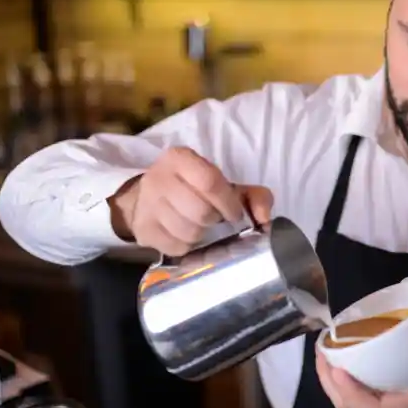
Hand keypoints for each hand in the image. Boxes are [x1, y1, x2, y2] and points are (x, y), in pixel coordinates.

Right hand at [108, 146, 273, 255]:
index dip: (228, 203)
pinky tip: (184, 234)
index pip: (210, 182)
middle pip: (201, 211)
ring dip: (201, 234)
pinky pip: (176, 248)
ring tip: (199, 225)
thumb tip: (265, 220)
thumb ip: (255, 196)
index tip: (234, 214)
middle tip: (213, 218)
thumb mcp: (227, 184)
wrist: (149, 197)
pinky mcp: (142, 229)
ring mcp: (147, 205)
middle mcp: (158, 178)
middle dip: (214, 219)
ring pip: (188, 232)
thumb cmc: (195, 189)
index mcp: (180, 158)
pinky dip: (187, 246)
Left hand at [316, 341, 407, 407]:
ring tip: (326, 350)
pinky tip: (344, 361)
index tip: (339, 369)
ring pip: (353, 406)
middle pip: (353, 407)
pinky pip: (360, 401)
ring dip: (333, 382)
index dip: (354, 391)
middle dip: (331, 382)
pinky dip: (346, 383)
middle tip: (322, 348)